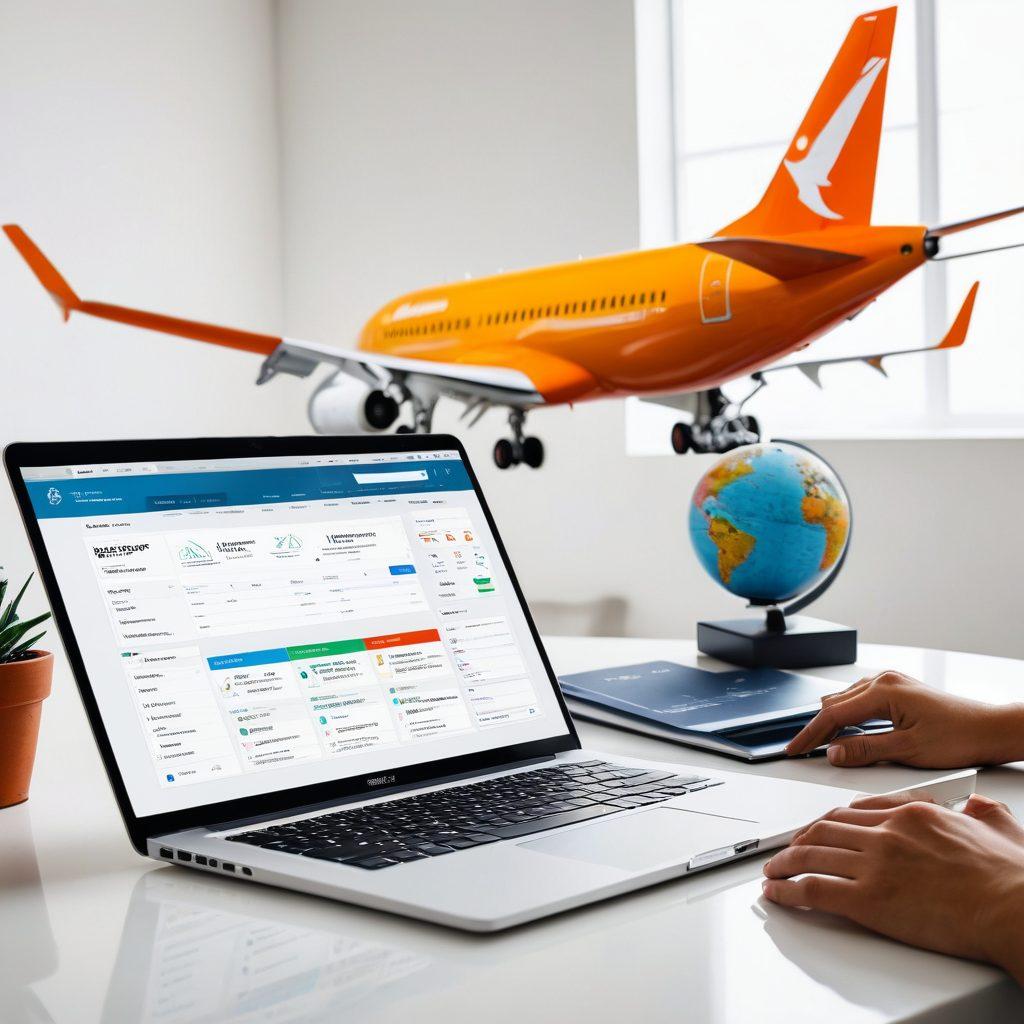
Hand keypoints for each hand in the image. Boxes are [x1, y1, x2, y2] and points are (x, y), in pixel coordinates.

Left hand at [762, 793, 1023, 982]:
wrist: (1013, 908)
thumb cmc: (1010, 878)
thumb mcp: (998, 827)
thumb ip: (982, 813)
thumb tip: (979, 806)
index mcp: (912, 814)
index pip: (857, 809)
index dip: (830, 819)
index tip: (820, 827)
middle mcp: (887, 833)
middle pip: (827, 828)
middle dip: (801, 837)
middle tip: (788, 847)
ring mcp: (876, 864)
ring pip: (813, 854)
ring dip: (786, 862)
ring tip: (773, 870)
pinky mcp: (869, 899)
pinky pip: (814, 889)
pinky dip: (788, 890)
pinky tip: (777, 892)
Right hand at [785, 670, 1023, 767]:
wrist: (989, 729)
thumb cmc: (959, 737)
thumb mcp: (908, 750)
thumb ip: (866, 750)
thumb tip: (835, 753)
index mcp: (883, 691)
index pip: (833, 714)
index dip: (810, 734)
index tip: (795, 748)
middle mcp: (884, 681)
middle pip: (835, 705)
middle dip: (818, 728)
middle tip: (804, 750)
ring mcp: (891, 683)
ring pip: (846, 701)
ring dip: (834, 722)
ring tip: (823, 744)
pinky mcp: (897, 690)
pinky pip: (861, 700)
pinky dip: (849, 717)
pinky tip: (848, 731)